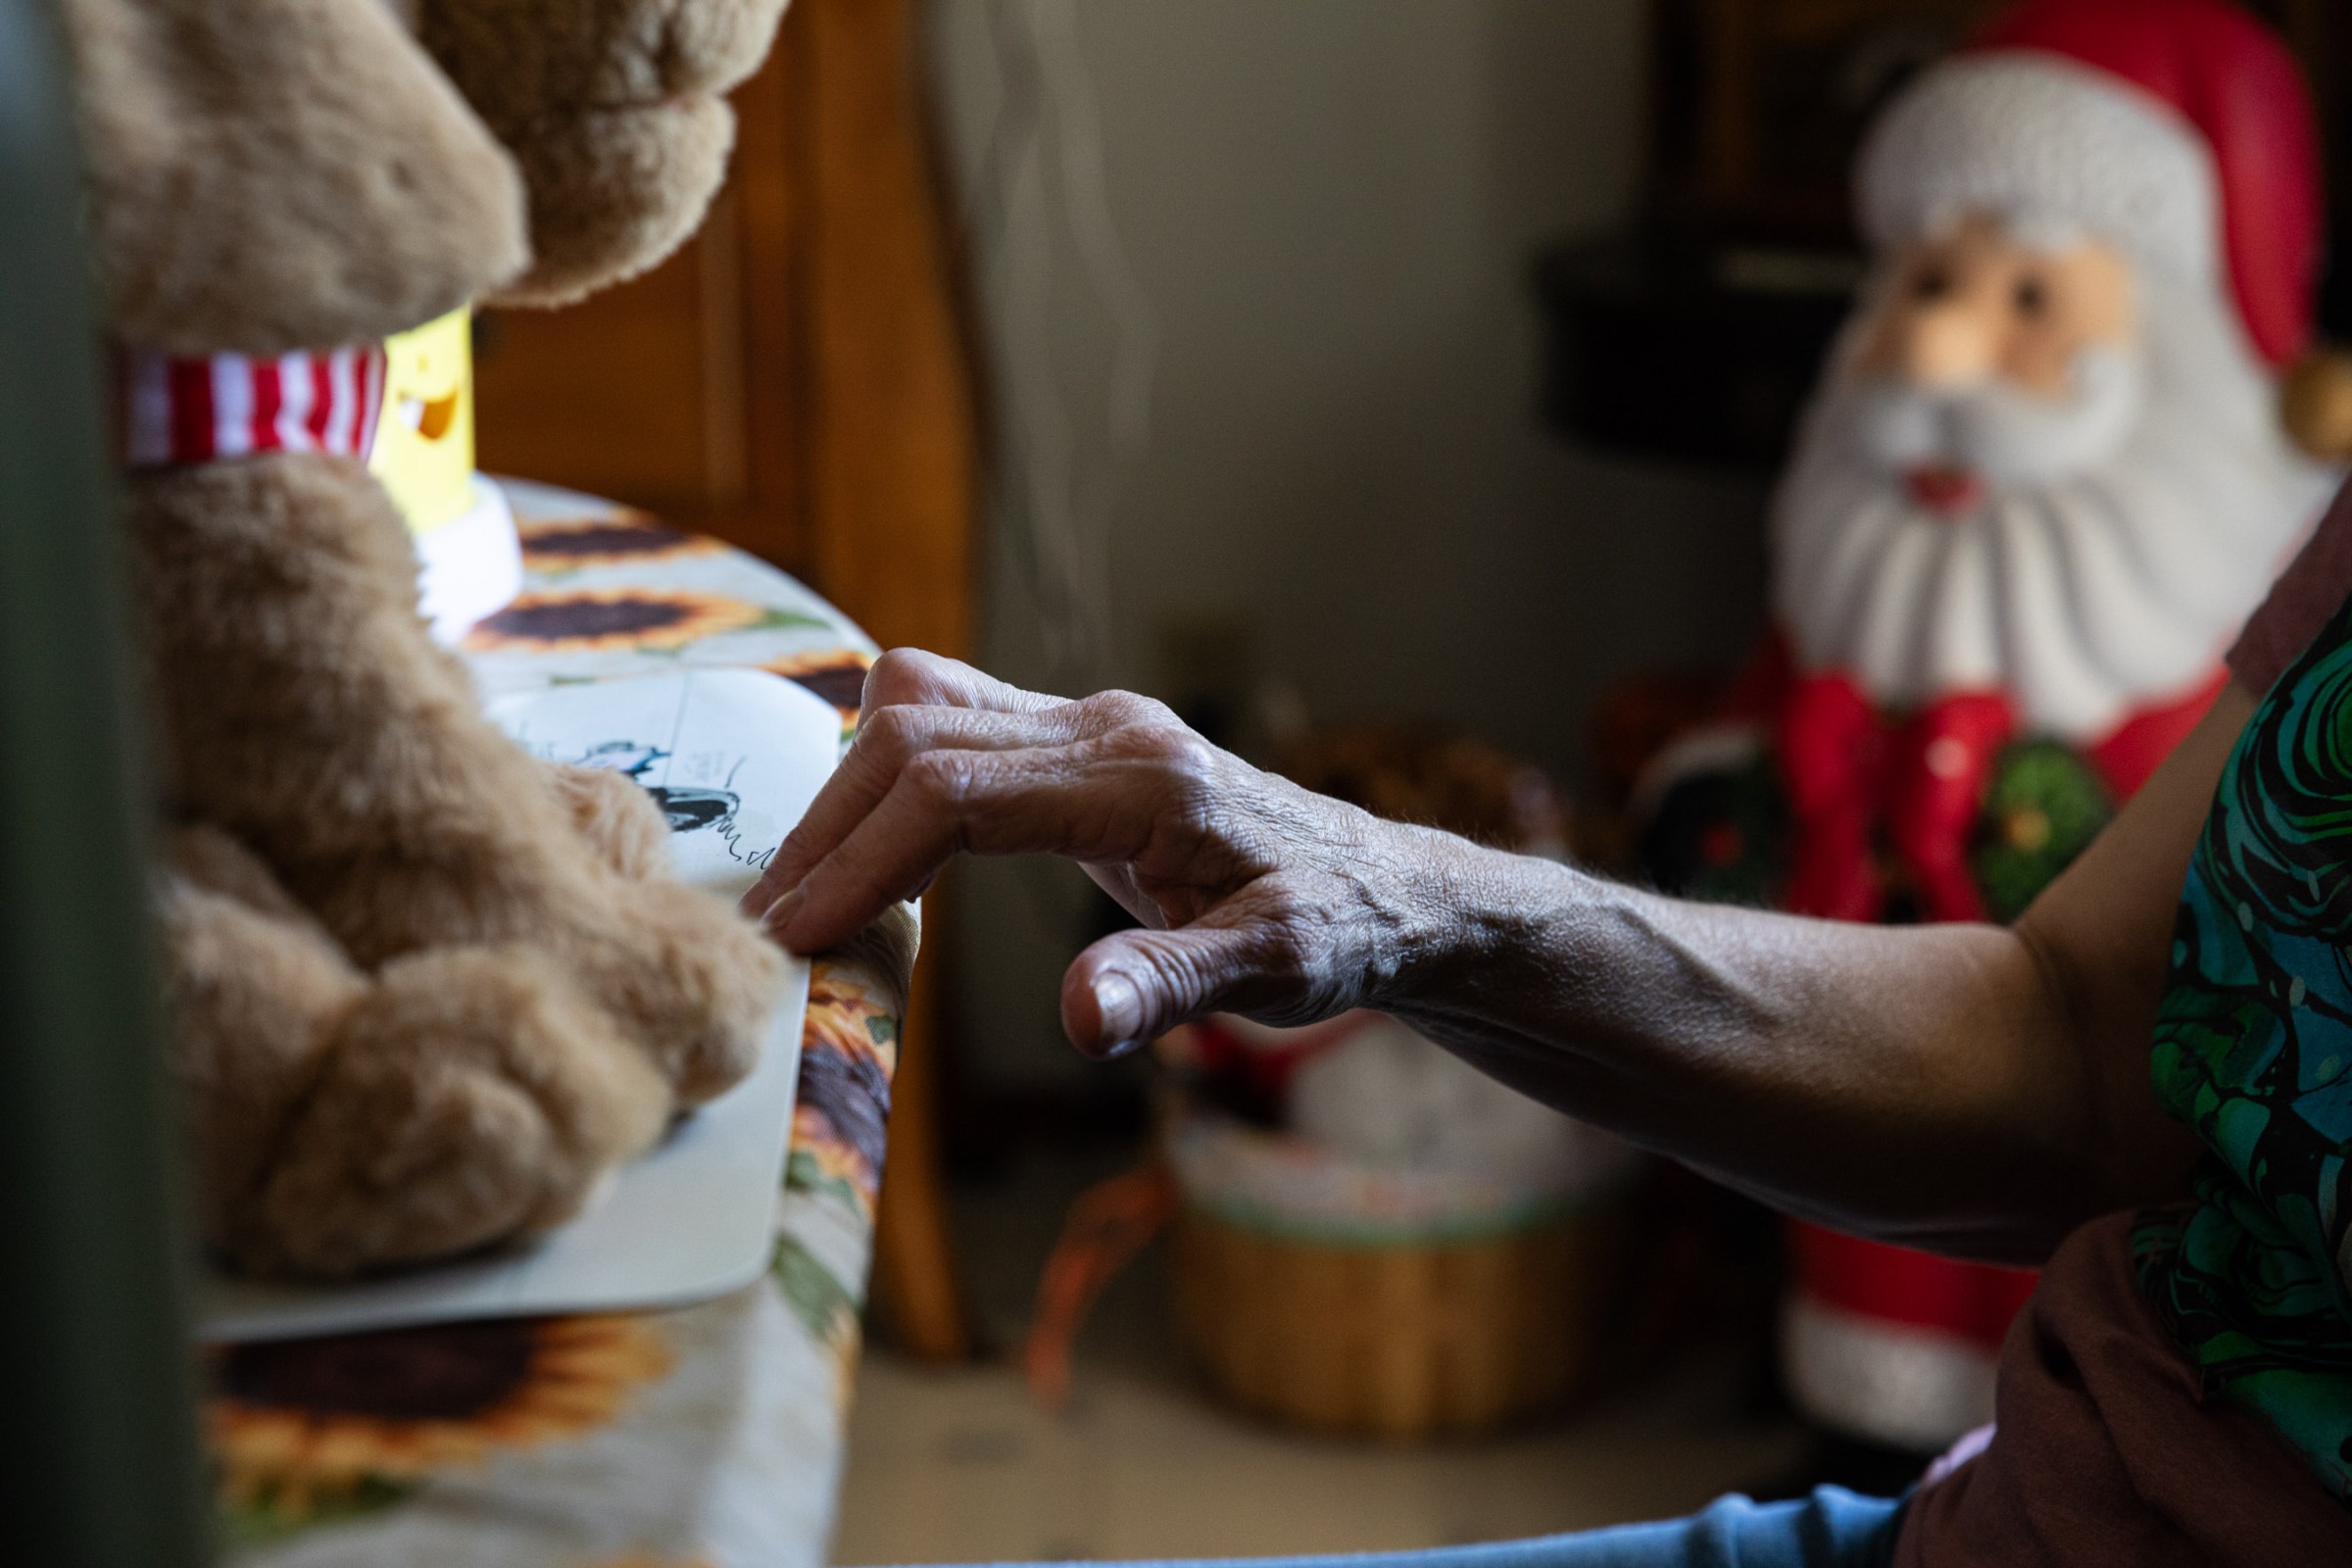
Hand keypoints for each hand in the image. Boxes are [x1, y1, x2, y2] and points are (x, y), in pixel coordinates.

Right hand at [741, 650, 1461, 1056]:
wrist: (1388, 887)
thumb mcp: (1275, 974)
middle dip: (830, 826)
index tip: (797, 931)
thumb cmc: (1341, 929)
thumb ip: (1171, 986)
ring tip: (803, 894)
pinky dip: (888, 778)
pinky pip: (951, 725)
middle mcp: (1106, 729)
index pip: (956, 790)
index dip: (862, 857)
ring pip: (922, 709)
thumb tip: (1075, 1020)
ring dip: (849, 794)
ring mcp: (1089, 726)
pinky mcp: (1077, 744)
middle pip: (917, 734)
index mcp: (1143, 778)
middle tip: (770, 925)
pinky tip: (868, 855)